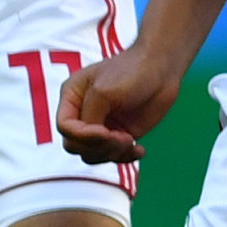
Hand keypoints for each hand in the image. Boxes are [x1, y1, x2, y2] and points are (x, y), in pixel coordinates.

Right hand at [56, 45, 181, 165]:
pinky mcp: (120, 134)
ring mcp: (101, 126)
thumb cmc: (130, 72)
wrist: (161, 69)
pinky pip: (113, 156)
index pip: (65, 127)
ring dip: (112, 152)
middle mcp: (83, 114)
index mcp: (72, 98)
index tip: (105, 132)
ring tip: (130, 140)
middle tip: (122, 138)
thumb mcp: (102, 92)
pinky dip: (125, 157)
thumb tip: (93, 140)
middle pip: (75, 145)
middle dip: (98, 146)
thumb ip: (90, 118)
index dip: (83, 135)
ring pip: (92, 155)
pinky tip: (139, 149)